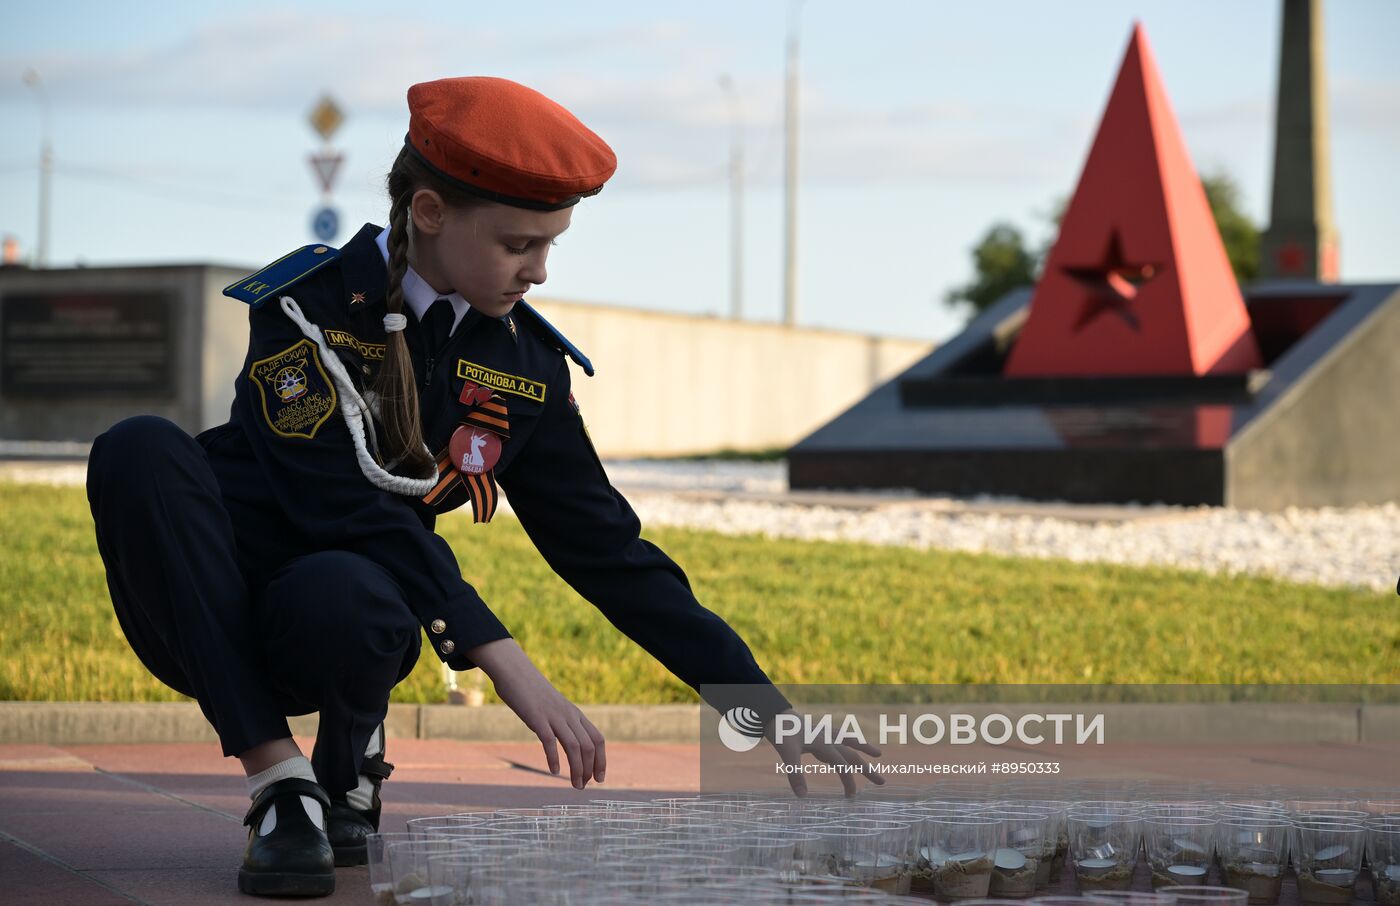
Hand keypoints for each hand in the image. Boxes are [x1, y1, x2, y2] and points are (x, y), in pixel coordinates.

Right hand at [466, 638, 605, 789]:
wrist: (515, 671)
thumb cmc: (532, 692)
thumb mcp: (553, 708)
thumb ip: (561, 723)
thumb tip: (566, 741)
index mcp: (575, 713)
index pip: (598, 739)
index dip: (601, 760)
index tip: (599, 778)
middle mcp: (569, 715)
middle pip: (589, 746)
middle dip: (589, 769)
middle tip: (583, 786)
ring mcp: (554, 716)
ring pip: (574, 746)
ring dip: (577, 769)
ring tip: (575, 785)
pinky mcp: (537, 718)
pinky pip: (550, 740)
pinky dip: (554, 758)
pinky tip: (553, 771)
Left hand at [766, 709, 883, 797]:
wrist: (776, 714)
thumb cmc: (782, 734)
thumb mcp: (787, 754)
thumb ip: (795, 774)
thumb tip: (802, 796)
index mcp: (824, 744)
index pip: (842, 766)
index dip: (848, 781)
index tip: (851, 796)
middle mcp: (829, 738)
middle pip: (853, 755)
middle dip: (867, 769)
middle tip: (883, 781)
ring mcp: (826, 733)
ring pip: (850, 742)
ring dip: (864, 749)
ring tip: (878, 753)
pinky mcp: (821, 732)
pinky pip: (841, 737)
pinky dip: (850, 741)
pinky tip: (851, 745)